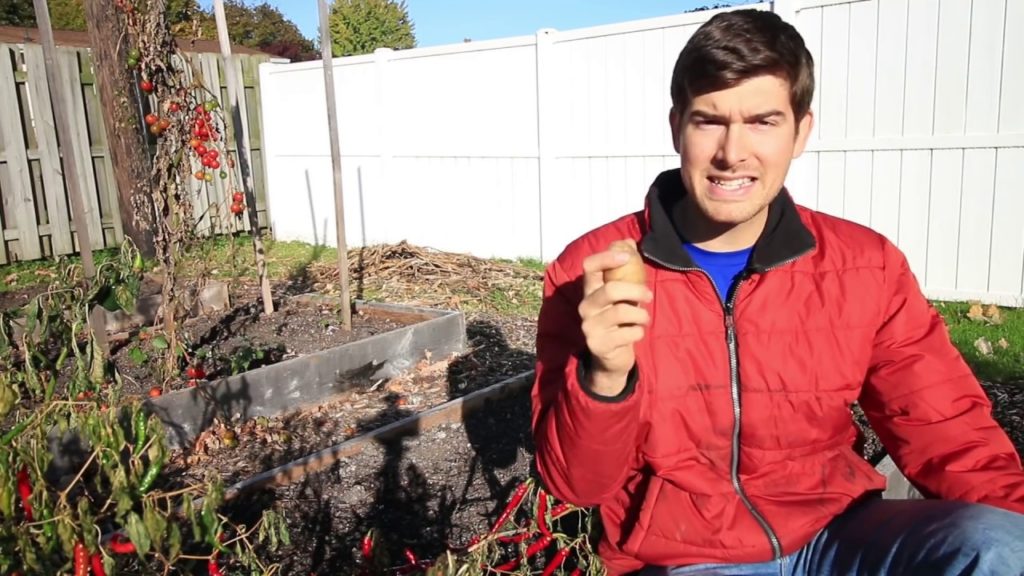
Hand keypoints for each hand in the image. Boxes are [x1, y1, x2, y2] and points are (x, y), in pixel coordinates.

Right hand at [577, 241, 651, 395]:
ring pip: (621, 312)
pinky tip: (636, 333)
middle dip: (636, 290)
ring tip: (645, 318)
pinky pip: (627, 333)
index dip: (606, 258)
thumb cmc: (619, 321)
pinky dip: (638, 332)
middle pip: (610, 289)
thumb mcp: (621, 295)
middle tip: (649, 295)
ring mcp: (589, 327)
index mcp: (589, 290)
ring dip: (641, 314)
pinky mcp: (598, 345)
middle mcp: (585, 307)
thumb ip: (623, 270)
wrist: (611, 358)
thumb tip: (628, 241)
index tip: (626, 257)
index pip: (589, 267)